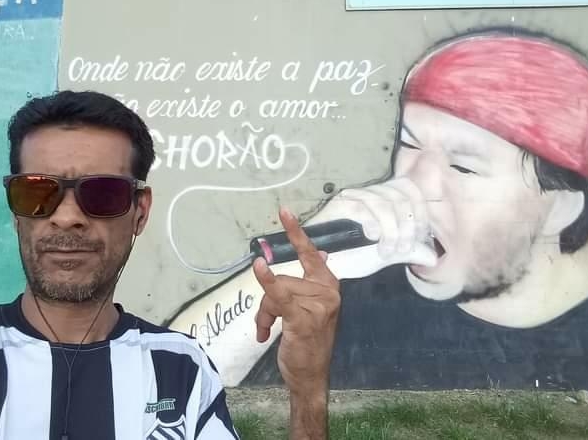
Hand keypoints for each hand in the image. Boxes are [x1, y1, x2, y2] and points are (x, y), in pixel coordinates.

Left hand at [253, 207, 339, 438]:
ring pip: (276, 292)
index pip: (310, 254)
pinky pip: (279, 295)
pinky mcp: (304, 318)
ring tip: (268, 332)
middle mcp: (328, 292)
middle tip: (266, 325)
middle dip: (268, 302)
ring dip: (265, 314)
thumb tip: (322, 252)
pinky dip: (267, 283)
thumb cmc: (307, 342)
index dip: (296, 232)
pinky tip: (258, 268)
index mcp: (328, 285)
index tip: (283, 211)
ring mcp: (318, 305)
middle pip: (283, 279)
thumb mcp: (310, 307)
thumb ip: (311, 281)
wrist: (309, 377)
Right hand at [309, 177, 436, 268]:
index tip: (421, 237)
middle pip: (402, 197)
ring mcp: (354, 195)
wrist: (322, 265)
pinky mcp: (340, 203)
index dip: (422, 213)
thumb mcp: (386, 254)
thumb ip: (408, 252)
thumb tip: (433, 258)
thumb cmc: (351, 256)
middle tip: (402, 249)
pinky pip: (363, 207)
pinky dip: (373, 223)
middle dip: (408, 226)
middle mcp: (371, 193)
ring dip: (392, 230)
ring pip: (385, 203)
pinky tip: (372, 237)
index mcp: (385, 199)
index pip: (412, 191)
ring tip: (386, 250)